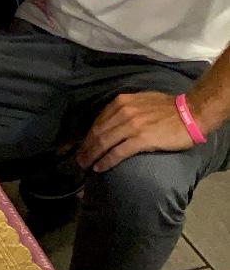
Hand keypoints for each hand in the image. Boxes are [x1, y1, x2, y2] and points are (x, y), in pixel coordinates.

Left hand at [76, 91, 194, 171]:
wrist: (190, 113)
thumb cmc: (168, 108)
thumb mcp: (139, 101)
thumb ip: (124, 109)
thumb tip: (111, 122)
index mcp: (120, 103)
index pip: (98, 121)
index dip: (87, 136)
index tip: (81, 146)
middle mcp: (122, 112)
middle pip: (97, 133)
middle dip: (85, 148)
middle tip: (79, 160)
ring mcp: (131, 126)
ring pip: (103, 143)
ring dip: (92, 156)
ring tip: (85, 166)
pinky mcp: (141, 139)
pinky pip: (117, 152)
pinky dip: (106, 161)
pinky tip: (99, 168)